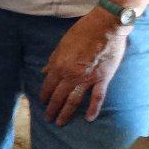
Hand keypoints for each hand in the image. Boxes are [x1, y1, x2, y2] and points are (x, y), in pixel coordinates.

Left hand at [40, 10, 130, 124]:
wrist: (106, 25)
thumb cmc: (83, 31)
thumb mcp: (62, 44)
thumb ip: (53, 60)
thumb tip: (44, 71)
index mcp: (59, 66)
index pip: (48, 86)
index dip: (44, 95)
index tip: (42, 101)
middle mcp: (71, 76)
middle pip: (58, 97)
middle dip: (52, 109)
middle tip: (48, 118)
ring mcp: (87, 79)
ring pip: (73, 101)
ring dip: (65, 113)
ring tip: (60, 122)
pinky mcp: (102, 79)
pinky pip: (97, 97)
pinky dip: (93, 109)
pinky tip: (89, 118)